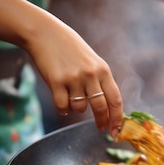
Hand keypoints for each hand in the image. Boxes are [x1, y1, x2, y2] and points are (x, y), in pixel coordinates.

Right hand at [26, 20, 123, 136]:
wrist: (46, 33)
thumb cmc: (70, 49)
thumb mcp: (92, 61)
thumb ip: (100, 81)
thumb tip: (108, 108)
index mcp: (103, 70)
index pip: (115, 100)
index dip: (117, 118)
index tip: (116, 131)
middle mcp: (90, 75)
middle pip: (100, 107)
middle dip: (101, 121)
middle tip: (100, 127)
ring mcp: (73, 78)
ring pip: (80, 108)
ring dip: (76, 108)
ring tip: (71, 97)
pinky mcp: (56, 81)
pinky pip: (63, 106)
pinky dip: (63, 108)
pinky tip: (61, 100)